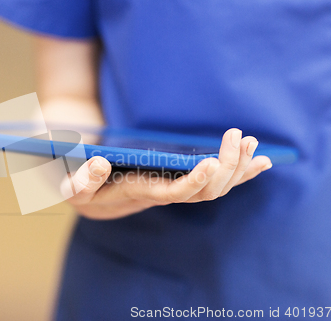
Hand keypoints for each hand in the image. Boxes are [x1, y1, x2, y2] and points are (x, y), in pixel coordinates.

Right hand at [63, 128, 272, 219]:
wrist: (91, 194)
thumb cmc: (80, 186)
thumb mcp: (71, 184)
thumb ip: (81, 180)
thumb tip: (100, 165)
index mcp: (138, 193)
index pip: (173, 194)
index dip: (194, 182)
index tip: (211, 163)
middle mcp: (162, 194)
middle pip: (205, 192)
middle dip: (228, 167)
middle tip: (240, 136)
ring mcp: (174, 189)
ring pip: (216, 188)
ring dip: (238, 168)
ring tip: (254, 143)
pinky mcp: (179, 181)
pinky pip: (215, 181)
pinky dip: (239, 171)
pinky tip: (260, 162)